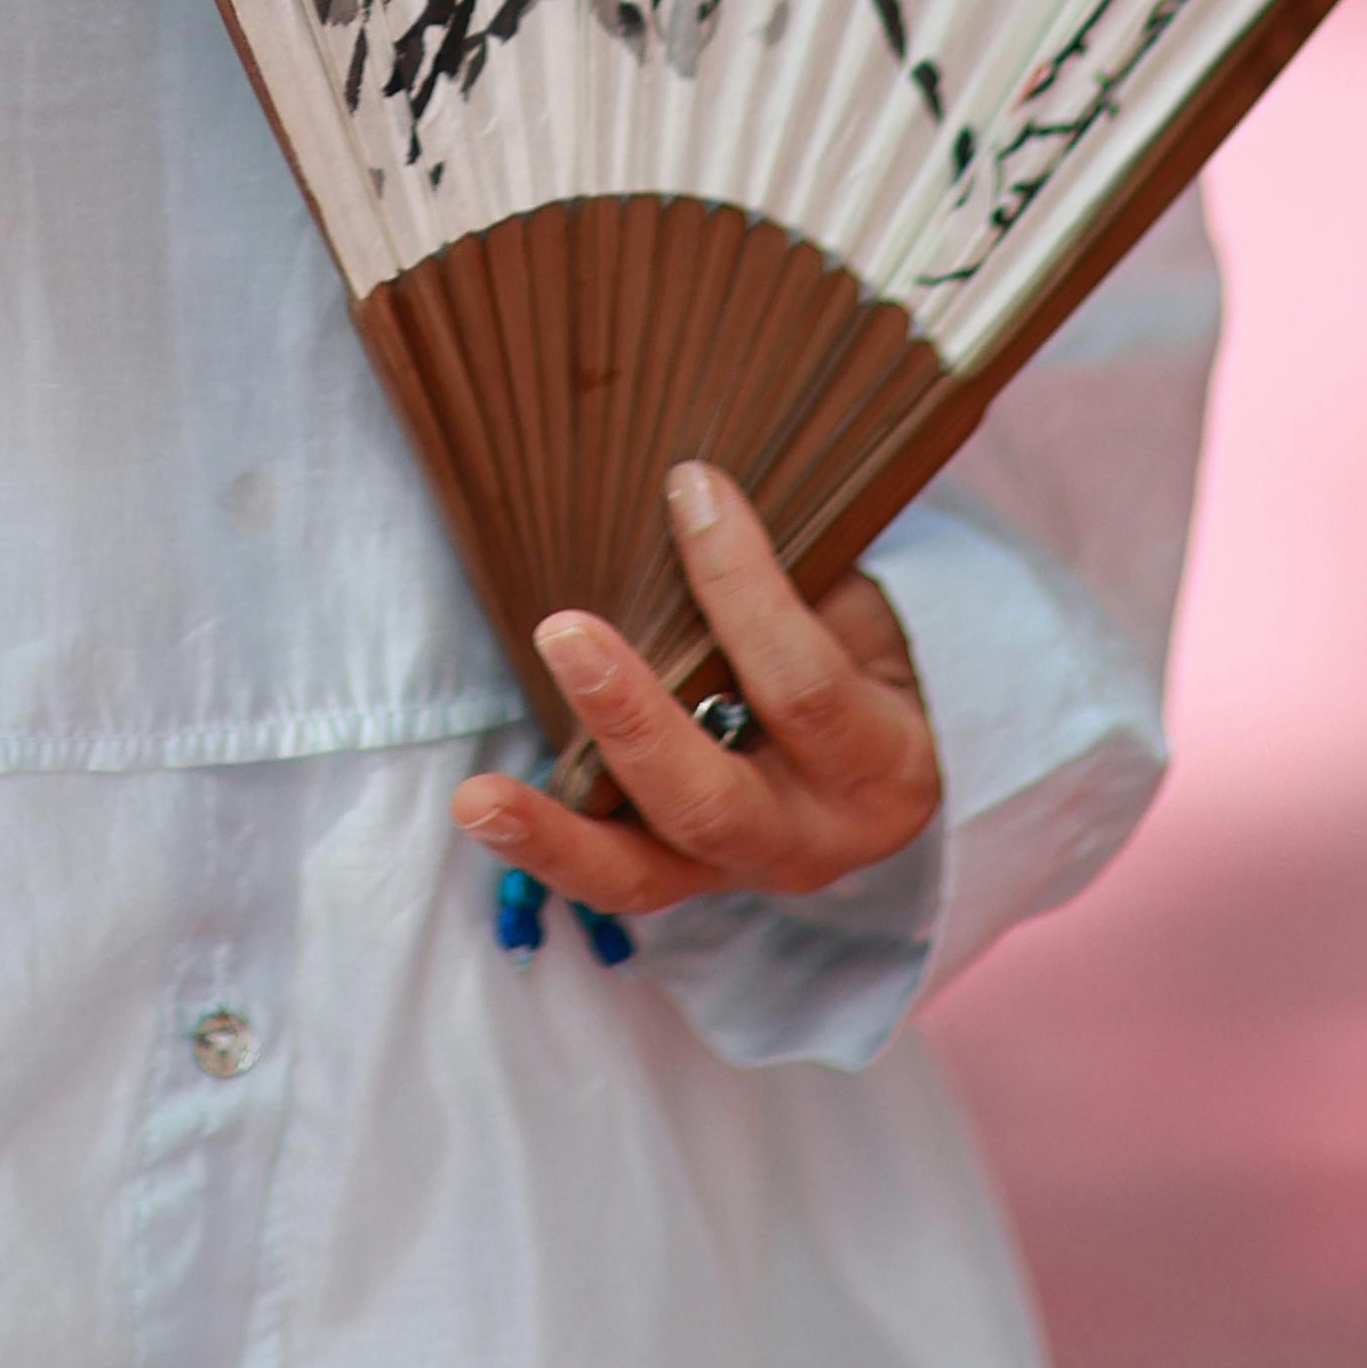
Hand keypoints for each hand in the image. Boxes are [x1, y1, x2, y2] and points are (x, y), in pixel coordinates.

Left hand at [445, 462, 940, 922]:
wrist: (890, 744)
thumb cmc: (862, 650)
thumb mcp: (853, 613)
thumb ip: (786, 583)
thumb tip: (687, 497)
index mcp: (883, 765)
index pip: (803, 685)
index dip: (743, 586)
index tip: (690, 488)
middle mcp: (817, 839)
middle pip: (713, 802)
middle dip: (632, 719)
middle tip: (564, 633)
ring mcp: (745, 873)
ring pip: (645, 874)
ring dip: (556, 828)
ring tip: (476, 796)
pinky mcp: (688, 879)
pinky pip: (616, 878)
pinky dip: (549, 846)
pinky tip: (484, 811)